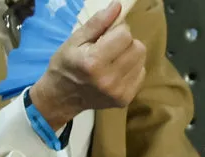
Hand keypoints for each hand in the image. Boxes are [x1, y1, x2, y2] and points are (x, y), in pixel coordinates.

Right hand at [29, 2, 146, 129]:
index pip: (125, 35)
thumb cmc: (66, 64)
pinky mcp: (126, 99)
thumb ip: (98, 23)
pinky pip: (141, 74)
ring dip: (130, 55)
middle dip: (126, 42)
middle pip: (138, 48)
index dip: (117, 30)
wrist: (63, 97)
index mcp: (94, 62)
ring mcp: (119, 92)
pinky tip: (116, 71)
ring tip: (113, 58)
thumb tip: (118, 5)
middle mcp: (109, 79)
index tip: (106, 34)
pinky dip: (131, 68)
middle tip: (110, 46)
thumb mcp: (75, 40)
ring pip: (142, 60)